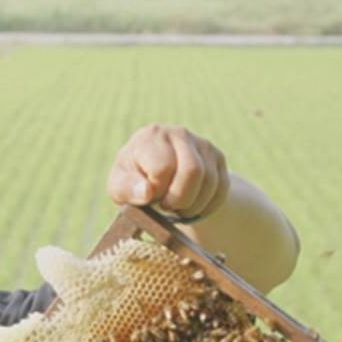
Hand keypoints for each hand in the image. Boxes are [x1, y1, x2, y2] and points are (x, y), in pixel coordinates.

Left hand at [107, 124, 228, 220]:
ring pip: (210, 182)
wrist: (154, 175)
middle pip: (192, 172)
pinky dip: (208, 206)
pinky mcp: (217, 157)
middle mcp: (179, 134)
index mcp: (151, 136)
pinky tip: (192, 208)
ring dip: (194, 206)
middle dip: (180, 200)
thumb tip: (147, 192)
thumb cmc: (133, 180)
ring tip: (177, 208)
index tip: (150, 197)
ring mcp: (202, 143)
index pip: (163, 168)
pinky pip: (222, 188)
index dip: (158, 191)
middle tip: (166, 207)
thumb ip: (127, 189)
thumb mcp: (119, 186)